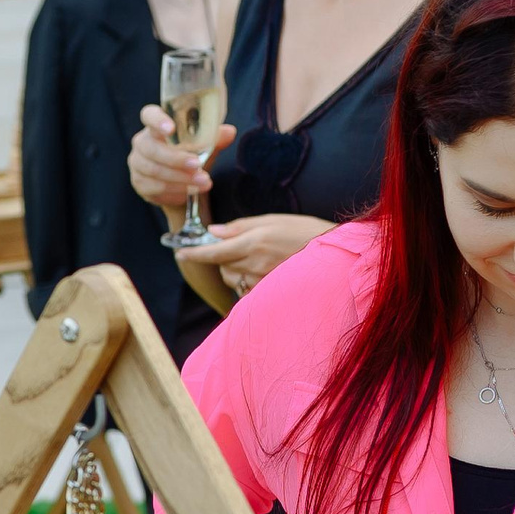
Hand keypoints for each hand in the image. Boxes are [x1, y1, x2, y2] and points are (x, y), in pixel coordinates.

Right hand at [129, 104, 235, 209]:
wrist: (182, 185)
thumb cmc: (191, 156)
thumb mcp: (205, 146)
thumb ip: (215, 137)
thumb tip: (230, 132)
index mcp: (156, 126)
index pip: (149, 115)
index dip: (157, 120)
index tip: (170, 129)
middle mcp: (142, 142)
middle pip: (152, 149)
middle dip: (176, 159)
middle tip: (197, 165)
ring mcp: (137, 163)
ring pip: (155, 171)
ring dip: (180, 178)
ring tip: (203, 182)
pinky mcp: (139, 183)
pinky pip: (155, 188)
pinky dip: (175, 191)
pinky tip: (190, 192)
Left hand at [202, 214, 334, 292]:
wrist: (333, 255)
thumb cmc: (305, 231)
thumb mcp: (273, 220)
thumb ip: (240, 227)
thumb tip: (213, 232)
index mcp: (254, 242)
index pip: (214, 251)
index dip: (195, 253)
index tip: (181, 253)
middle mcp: (255, 264)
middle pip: (221, 266)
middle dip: (221, 258)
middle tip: (239, 247)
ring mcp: (262, 281)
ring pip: (232, 279)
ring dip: (233, 269)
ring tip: (255, 258)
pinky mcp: (269, 293)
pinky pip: (246, 290)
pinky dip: (246, 281)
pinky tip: (263, 271)